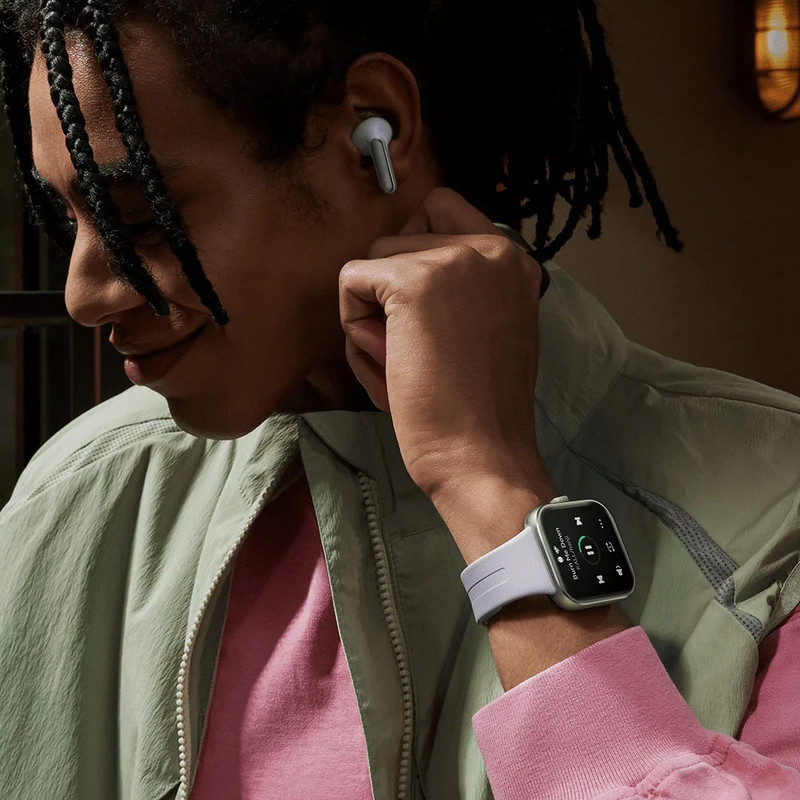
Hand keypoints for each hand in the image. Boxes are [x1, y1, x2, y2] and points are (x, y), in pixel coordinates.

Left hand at [338, 187, 546, 508]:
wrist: (483, 455)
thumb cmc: (479, 410)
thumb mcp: (492, 330)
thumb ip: (466, 291)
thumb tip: (401, 268)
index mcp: (514, 262)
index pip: (444, 213)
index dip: (417, 256)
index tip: (422, 309)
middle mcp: (492, 248)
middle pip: (403, 233)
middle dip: (394, 283)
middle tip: (414, 341)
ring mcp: (455, 259)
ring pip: (374, 258)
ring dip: (374, 310)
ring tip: (405, 362)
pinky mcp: (415, 280)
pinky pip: (351, 281)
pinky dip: (354, 323)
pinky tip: (388, 362)